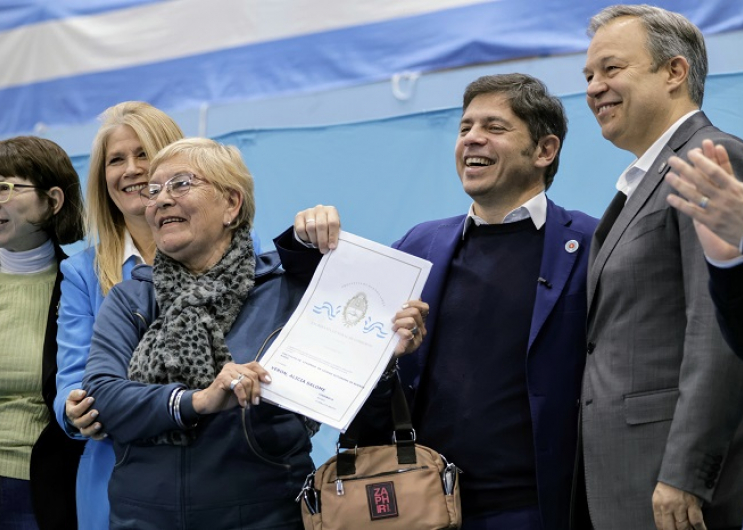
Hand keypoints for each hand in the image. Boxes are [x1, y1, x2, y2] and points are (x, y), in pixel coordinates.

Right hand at [65, 389, 105, 439]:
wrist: (81, 408)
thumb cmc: (79, 400)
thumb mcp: (74, 395)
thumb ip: (76, 393)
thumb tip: (83, 393)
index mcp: (71, 412)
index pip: (75, 411)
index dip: (83, 406)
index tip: (91, 398)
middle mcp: (76, 421)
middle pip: (80, 422)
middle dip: (88, 418)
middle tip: (96, 412)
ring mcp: (83, 428)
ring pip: (85, 432)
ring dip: (92, 429)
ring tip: (99, 424)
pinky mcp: (91, 432)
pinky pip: (94, 437)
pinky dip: (99, 436)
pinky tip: (106, 433)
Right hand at [191, 361, 271, 413]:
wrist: (209, 403)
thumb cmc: (227, 397)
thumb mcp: (243, 391)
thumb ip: (252, 386)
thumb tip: (267, 387)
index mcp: (239, 367)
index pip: (254, 365)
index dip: (263, 372)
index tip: (269, 382)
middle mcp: (233, 366)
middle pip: (252, 375)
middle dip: (257, 389)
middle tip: (256, 401)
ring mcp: (227, 371)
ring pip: (246, 381)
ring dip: (249, 394)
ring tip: (248, 403)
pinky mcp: (222, 379)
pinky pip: (238, 386)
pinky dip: (242, 396)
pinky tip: (242, 403)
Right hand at [294, 205, 340, 253]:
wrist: (314, 222)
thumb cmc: (327, 228)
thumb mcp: (334, 230)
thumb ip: (335, 236)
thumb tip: (332, 246)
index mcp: (331, 210)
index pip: (333, 223)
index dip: (333, 236)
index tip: (332, 247)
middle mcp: (320, 208)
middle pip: (321, 225)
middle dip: (322, 240)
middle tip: (323, 250)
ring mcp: (309, 211)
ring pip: (310, 228)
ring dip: (314, 239)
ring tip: (317, 245)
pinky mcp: (299, 216)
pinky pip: (301, 229)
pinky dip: (305, 237)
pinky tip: (309, 239)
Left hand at [391, 300, 428, 355]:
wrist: (387, 350)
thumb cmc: (393, 332)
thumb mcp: (398, 318)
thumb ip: (404, 309)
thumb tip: (410, 296)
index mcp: (420, 320)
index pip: (424, 307)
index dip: (414, 303)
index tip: (402, 306)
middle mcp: (422, 328)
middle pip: (415, 313)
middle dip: (401, 313)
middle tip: (393, 319)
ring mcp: (418, 338)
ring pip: (411, 322)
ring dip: (399, 322)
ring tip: (393, 327)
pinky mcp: (412, 346)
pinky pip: (408, 333)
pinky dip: (400, 331)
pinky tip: (396, 333)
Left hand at [652, 481, 705, 529]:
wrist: (680, 469)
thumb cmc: (669, 484)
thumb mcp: (659, 495)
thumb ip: (661, 509)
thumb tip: (664, 524)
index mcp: (658, 504)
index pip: (660, 524)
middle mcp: (668, 506)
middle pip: (671, 528)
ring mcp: (680, 506)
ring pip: (683, 527)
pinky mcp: (692, 504)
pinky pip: (696, 521)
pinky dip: (700, 528)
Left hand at [666, 140, 742, 259]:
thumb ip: (731, 178)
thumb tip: (722, 156)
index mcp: (734, 188)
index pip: (715, 171)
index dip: (702, 161)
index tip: (691, 152)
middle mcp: (724, 198)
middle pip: (700, 180)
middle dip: (685, 168)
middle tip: (672, 160)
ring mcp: (716, 211)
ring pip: (694, 195)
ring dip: (679, 184)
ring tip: (668, 175)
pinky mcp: (711, 222)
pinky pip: (692, 211)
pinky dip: (681, 204)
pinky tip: (670, 197)